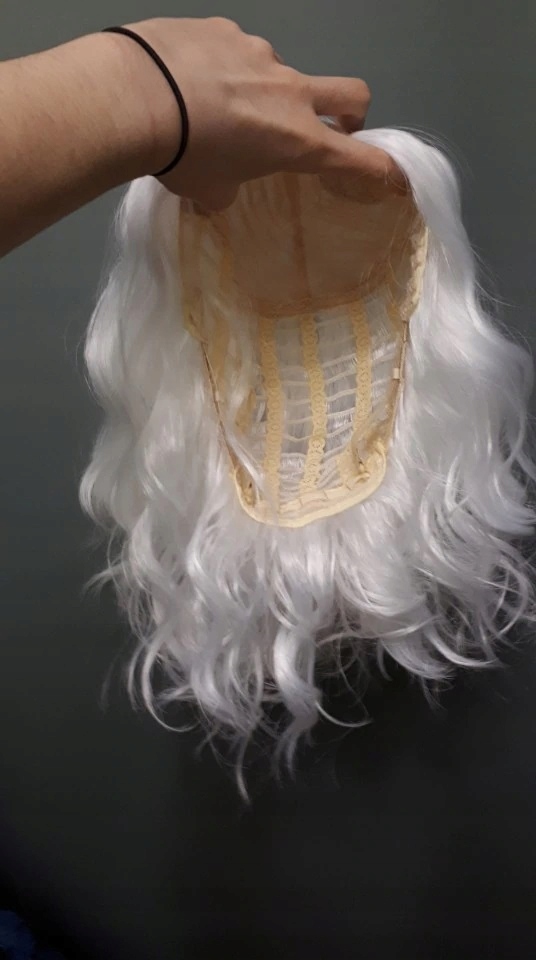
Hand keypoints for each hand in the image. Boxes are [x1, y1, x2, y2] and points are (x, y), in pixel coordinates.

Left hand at [115, 17, 405, 208]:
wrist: (135, 96)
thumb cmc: (181, 158)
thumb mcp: (207, 192)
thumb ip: (226, 191)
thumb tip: (218, 193)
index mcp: (297, 140)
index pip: (359, 159)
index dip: (381, 170)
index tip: (394, 178)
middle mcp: (291, 92)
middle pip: (352, 94)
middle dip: (350, 113)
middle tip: (326, 128)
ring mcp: (260, 54)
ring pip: (281, 72)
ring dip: (264, 91)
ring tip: (216, 105)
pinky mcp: (226, 28)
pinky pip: (236, 50)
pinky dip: (224, 67)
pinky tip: (189, 78)